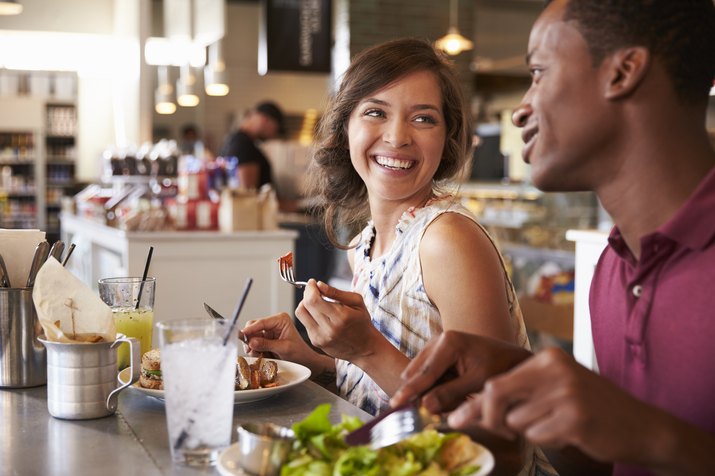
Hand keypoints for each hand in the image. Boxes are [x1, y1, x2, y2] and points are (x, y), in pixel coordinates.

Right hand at [241, 312, 323, 372]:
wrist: (304, 360)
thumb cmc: (298, 353)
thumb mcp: (283, 348)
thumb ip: (266, 344)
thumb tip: (251, 342)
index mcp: (280, 319)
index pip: (261, 323)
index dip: (250, 330)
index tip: (241, 335)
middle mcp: (273, 322)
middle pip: (253, 327)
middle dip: (251, 339)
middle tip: (251, 351)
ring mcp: (269, 330)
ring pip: (252, 336)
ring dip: (252, 346)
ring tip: (259, 355)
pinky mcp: (266, 338)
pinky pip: (254, 342)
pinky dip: (255, 350)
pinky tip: (261, 355)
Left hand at [295, 280, 381, 361]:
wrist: (365, 348)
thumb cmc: (362, 323)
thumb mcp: (357, 302)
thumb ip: (337, 292)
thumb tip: (319, 284)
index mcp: (341, 317)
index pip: (313, 300)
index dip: (310, 288)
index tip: (313, 282)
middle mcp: (328, 329)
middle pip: (305, 306)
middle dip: (307, 293)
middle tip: (314, 290)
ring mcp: (320, 338)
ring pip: (300, 314)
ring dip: (305, 304)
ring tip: (316, 302)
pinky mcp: (316, 342)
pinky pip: (305, 323)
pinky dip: (309, 315)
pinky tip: (319, 314)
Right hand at [391, 330, 531, 413]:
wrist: (509, 357)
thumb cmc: (497, 368)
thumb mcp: (476, 383)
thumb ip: (450, 394)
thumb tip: (425, 406)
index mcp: (449, 343)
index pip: (425, 373)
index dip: (410, 391)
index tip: (395, 404)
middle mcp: (439, 339)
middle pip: (419, 373)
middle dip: (426, 392)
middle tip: (445, 405)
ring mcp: (436, 343)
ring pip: (422, 374)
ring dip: (433, 389)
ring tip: (458, 394)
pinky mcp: (437, 350)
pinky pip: (428, 372)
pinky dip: (436, 384)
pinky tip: (455, 386)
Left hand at [471, 347, 714, 471]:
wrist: (640, 425)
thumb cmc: (590, 408)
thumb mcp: (555, 388)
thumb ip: (519, 393)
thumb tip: (469, 410)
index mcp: (547, 359)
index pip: (496, 381)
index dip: (477, 405)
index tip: (457, 420)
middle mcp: (555, 370)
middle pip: (497, 394)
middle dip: (488, 418)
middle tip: (502, 433)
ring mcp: (567, 393)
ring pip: (517, 421)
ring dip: (530, 431)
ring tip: (557, 425)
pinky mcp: (576, 418)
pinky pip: (538, 436)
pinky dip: (548, 441)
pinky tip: (570, 434)